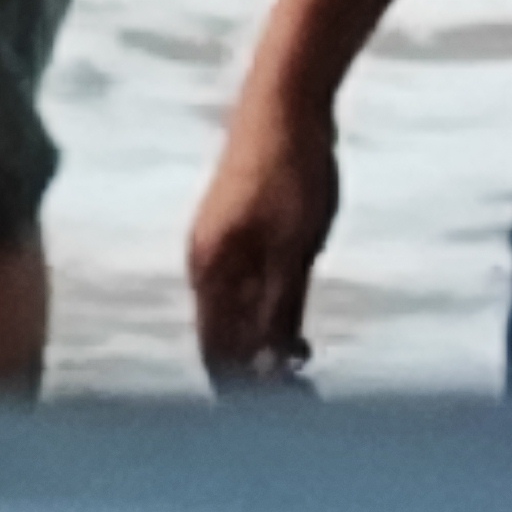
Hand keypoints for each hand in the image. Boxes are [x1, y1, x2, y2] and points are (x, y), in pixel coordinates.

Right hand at [186, 82, 338, 390]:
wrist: (287, 99)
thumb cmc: (290, 169)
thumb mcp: (294, 246)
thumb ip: (280, 308)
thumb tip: (270, 367)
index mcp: (209, 268)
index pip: (216, 353)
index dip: (247, 390)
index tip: (290, 412)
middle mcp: (205, 263)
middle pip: (222, 340)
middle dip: (256, 375)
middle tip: (306, 396)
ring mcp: (221, 248)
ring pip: (235, 318)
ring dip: (264, 350)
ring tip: (305, 372)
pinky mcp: (241, 235)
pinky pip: (247, 294)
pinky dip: (270, 320)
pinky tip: (298, 336)